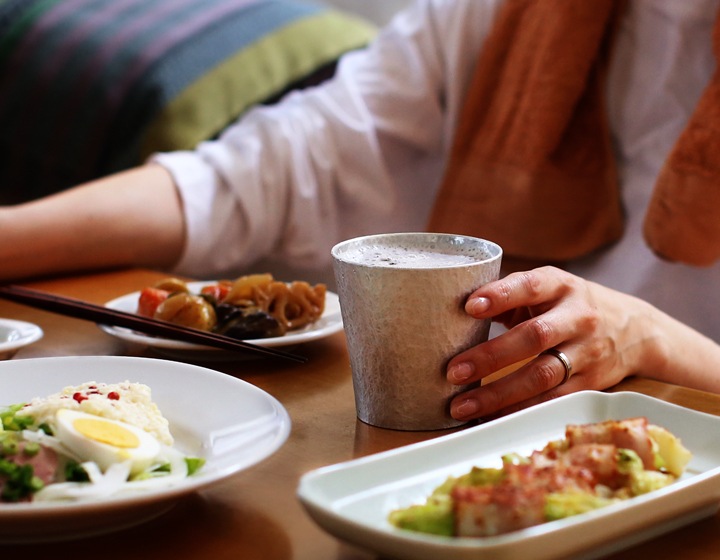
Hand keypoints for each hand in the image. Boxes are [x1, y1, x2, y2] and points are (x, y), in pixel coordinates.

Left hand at [446, 266, 654, 420]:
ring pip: (542, 375)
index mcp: (561, 286)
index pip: (531, 286)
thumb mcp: (549, 289)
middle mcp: (577, 317)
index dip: (501, 295)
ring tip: (462, 405)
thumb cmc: (570, 306)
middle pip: (534, 337)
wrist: (636, 330)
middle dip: (491, 356)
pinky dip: (519, 411)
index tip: (470, 306)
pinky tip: (490, 417)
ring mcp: (586, 352)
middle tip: (453, 371)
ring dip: (499, 393)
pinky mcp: (590, 384)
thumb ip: (510, 295)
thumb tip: (457, 306)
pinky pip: (552, 400)